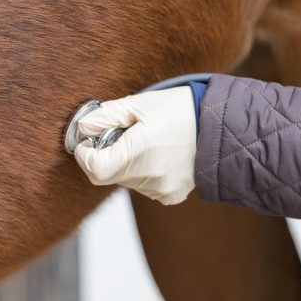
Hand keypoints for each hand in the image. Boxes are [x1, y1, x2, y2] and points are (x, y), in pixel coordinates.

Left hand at [74, 87, 196, 204]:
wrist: (217, 125)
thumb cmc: (179, 110)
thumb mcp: (139, 104)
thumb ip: (106, 116)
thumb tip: (82, 128)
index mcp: (140, 150)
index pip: (96, 169)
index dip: (85, 155)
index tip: (87, 142)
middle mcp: (150, 175)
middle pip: (107, 176)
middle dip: (105, 156)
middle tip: (121, 136)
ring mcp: (161, 189)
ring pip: (125, 181)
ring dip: (125, 165)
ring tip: (146, 144)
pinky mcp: (170, 196)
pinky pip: (143, 187)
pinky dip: (142, 174)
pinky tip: (158, 156)